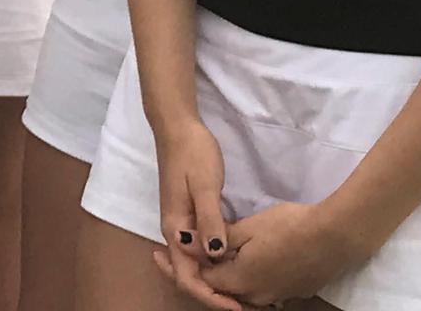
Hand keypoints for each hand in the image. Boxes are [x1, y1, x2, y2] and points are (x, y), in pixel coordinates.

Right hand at [150, 118, 242, 310]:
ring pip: (196, 264)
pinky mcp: (190, 217)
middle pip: (190, 275)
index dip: (210, 296)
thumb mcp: (204, 185)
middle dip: (214, 294)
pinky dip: (215, 264)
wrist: (178, 127)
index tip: (236, 306)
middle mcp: (175, 232)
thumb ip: (209, 220)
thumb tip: (216, 255)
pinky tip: (232, 266)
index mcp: (175, 228)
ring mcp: (182, 225)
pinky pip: (200, 250)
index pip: (187, 276)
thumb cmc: (192, 153)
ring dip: (215, 282)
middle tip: (245, 305)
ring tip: (243, 293)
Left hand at [198, 201, 359, 309]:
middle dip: (216, 269)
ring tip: (237, 249)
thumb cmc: (288, 226)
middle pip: (226, 288)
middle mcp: (258, 296)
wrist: (335, 236)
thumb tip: (185, 241)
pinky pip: (267, 290)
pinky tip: (262, 257)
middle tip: (215, 243)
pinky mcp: (295, 293)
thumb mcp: (249, 227)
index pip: (206, 279)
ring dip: (237, 274)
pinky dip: (257, 277)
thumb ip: (217, 237)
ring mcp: (278, 297)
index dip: (197, 261)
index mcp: (241, 280)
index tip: (196, 241)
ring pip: (247, 291)